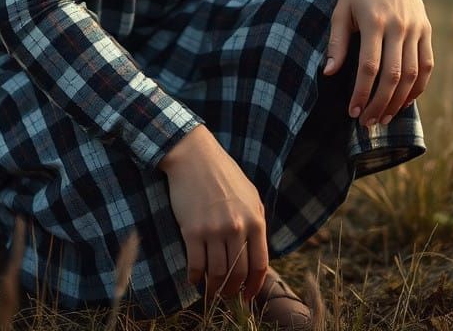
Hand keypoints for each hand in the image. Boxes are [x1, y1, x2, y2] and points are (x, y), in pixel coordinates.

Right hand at [159, 125, 267, 301]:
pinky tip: (194, 278)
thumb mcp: (250, 194)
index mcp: (255, 220)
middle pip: (238, 273)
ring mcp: (214, 230)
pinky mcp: (192, 231)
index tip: (248, 295)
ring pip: (217, 273)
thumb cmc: (223, 174)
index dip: (254, 285)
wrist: (194, 156)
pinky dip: (195, 277)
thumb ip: (256, 222)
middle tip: (228, 295)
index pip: (260, 264)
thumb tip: (255, 252)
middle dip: (233, 290)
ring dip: (214, 288)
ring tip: (211, 290)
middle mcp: (237, 228)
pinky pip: (196, 265)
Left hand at [322, 0, 432, 127]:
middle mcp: (399, 26)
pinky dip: (418, 87)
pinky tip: (404, 100)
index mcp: (374, 21)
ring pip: (413, 74)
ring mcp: (416, 28)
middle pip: (393, 75)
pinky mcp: (426, 29)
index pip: (370, 66)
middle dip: (380, 103)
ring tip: (384, 117)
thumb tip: (328, 74)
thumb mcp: (340, 11)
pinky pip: (426, 65)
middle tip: (367, 122)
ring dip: (399, 100)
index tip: (352, 111)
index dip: (362, 93)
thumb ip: (336, 43)